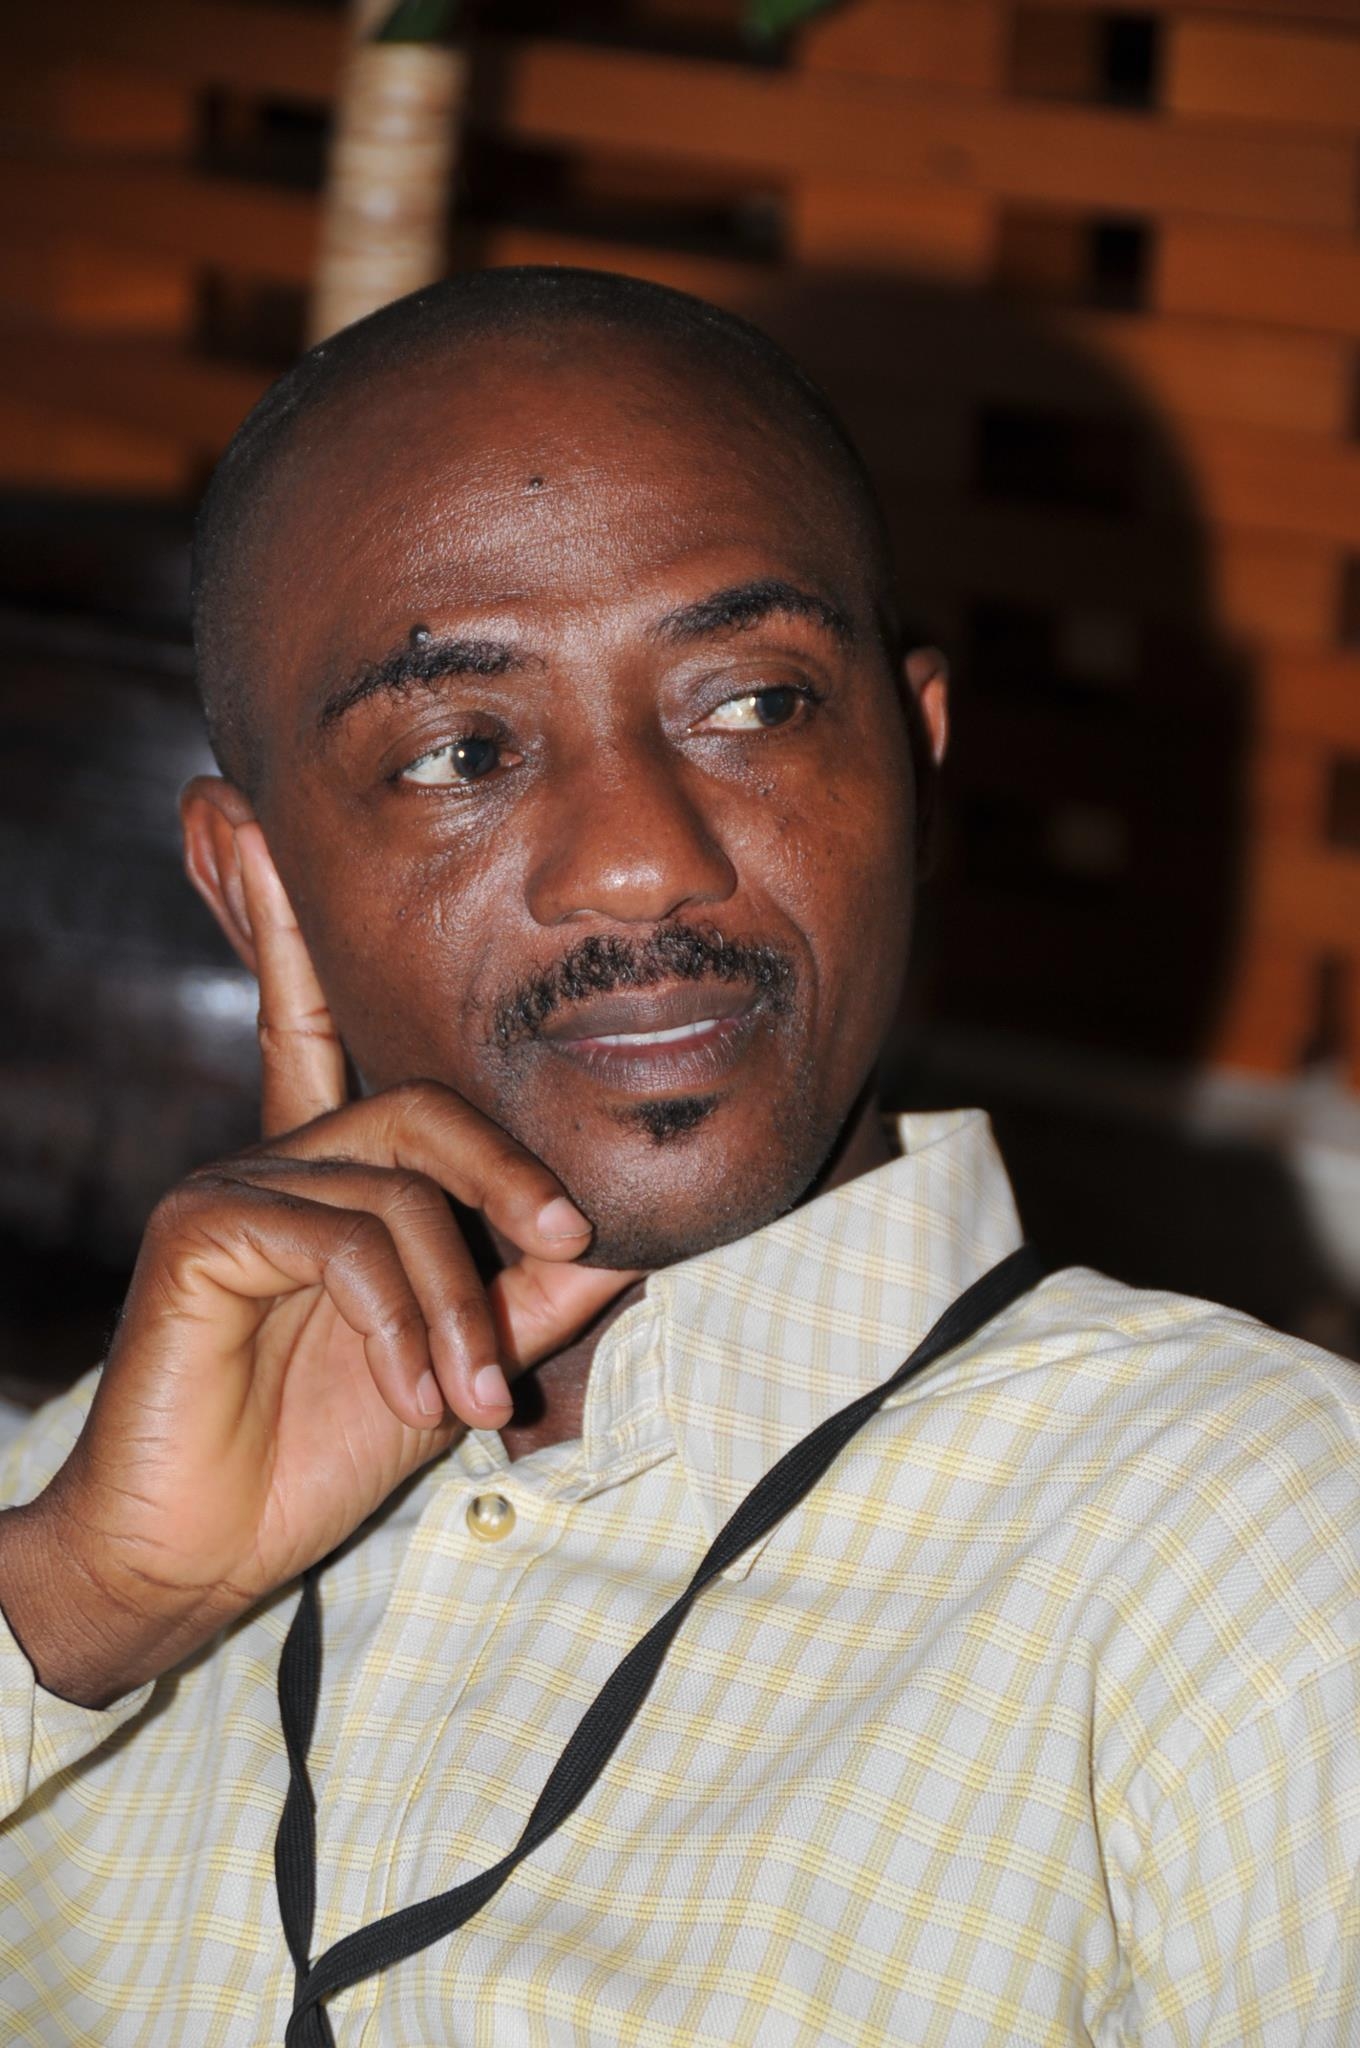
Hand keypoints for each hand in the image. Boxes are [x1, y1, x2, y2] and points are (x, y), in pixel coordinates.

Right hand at [0, 824, 638, 1705]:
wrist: (199, 1555)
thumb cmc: (319, 1450)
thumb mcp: (454, 1360)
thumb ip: (526, 1291)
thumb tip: (623, 1237)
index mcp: (330, 1172)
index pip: (320, 1021)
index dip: (287, 918)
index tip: (237, 812)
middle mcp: (277, 1153)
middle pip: (423, 1103)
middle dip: (509, 1173)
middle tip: (574, 1239)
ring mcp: (233, 1184)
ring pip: (400, 1188)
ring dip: (461, 1303)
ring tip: (479, 1399)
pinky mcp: (204, 1231)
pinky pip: (344, 1237)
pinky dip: (402, 1319)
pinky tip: (418, 1399)